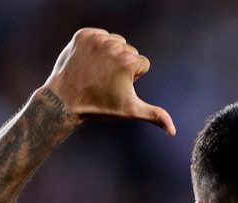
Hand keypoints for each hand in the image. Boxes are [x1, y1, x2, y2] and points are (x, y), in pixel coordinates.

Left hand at [42, 28, 175, 135]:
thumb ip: (155, 116)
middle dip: (122, 65)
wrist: (63, 100)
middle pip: (130, 52)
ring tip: (96, 72)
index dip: (132, 78)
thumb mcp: (130, 111)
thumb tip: (173, 132)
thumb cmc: (99, 107)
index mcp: (129, 62)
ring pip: (115, 42)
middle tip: (105, 81)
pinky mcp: (83, 35)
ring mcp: (97, 39)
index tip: (116, 87)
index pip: (143, 64)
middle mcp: (115, 46)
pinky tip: (88, 62)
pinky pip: (99, 36)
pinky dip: (95, 47)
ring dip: (110, 55)